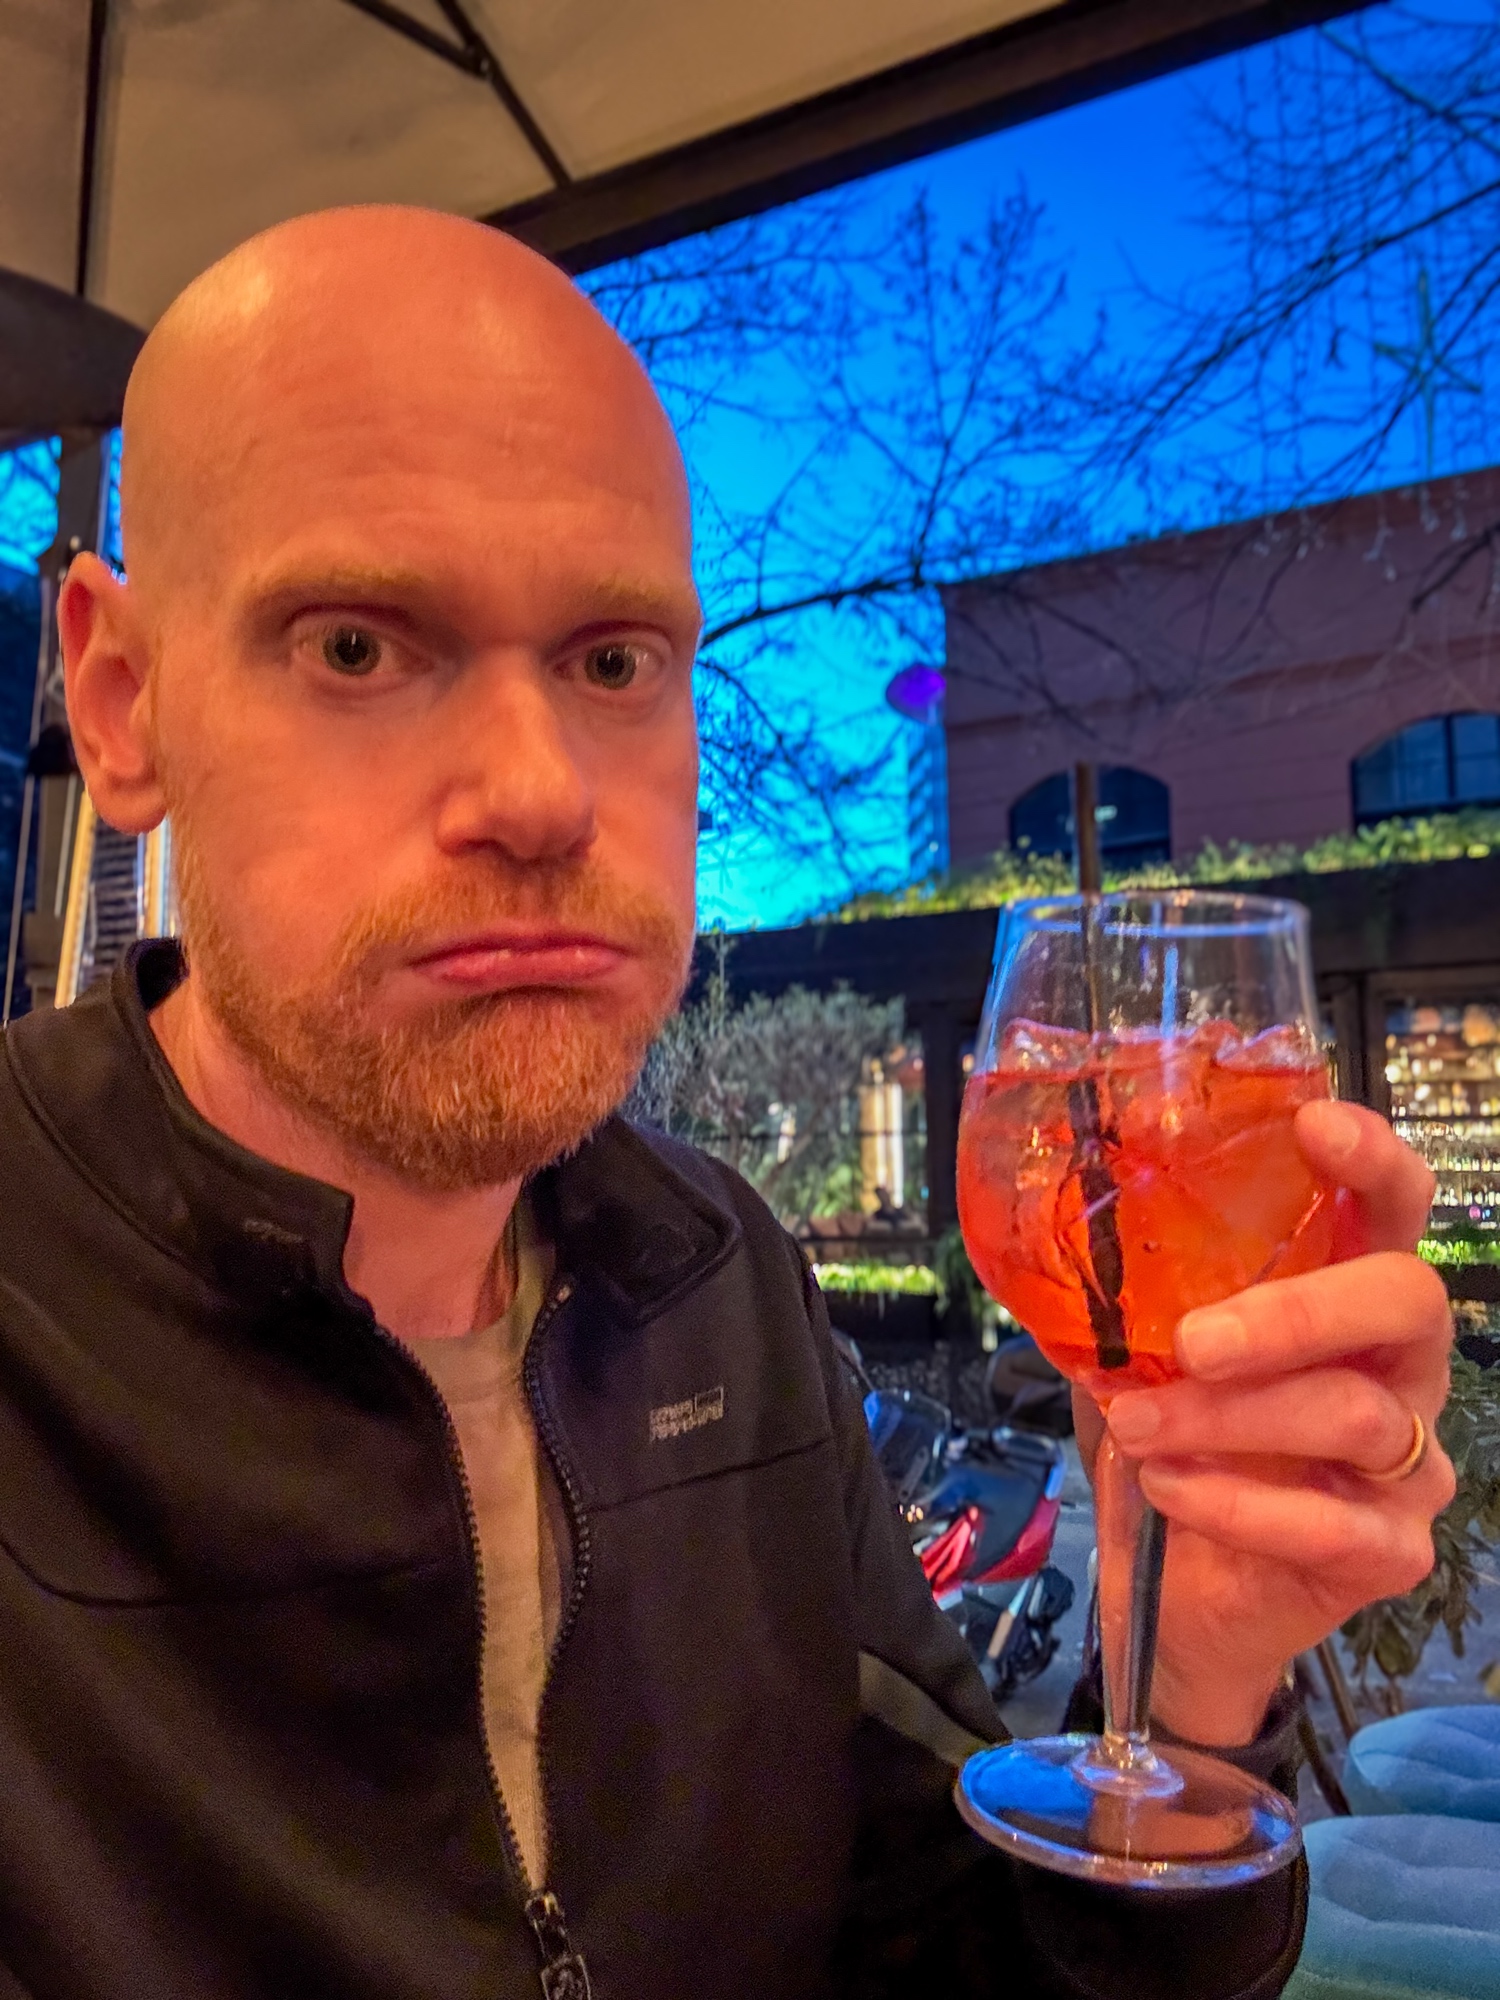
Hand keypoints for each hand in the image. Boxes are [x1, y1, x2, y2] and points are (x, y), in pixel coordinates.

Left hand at [1076, 1099, 1455, 1746]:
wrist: (1165, 1601)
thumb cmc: (1164, 1452)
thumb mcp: (1129, 1363)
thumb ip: (1119, 1303)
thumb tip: (1056, 1230)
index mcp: (1341, 1297)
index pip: (1393, 1206)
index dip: (1372, 1158)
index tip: (1313, 1126)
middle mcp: (1397, 1368)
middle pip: (1404, 1300)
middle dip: (1297, 1311)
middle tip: (1195, 1341)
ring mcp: (1407, 1462)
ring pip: (1356, 1414)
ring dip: (1230, 1418)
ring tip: (1139, 1426)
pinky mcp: (1390, 1550)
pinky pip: (1334, 1523)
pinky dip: (1237, 1505)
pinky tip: (1168, 1490)